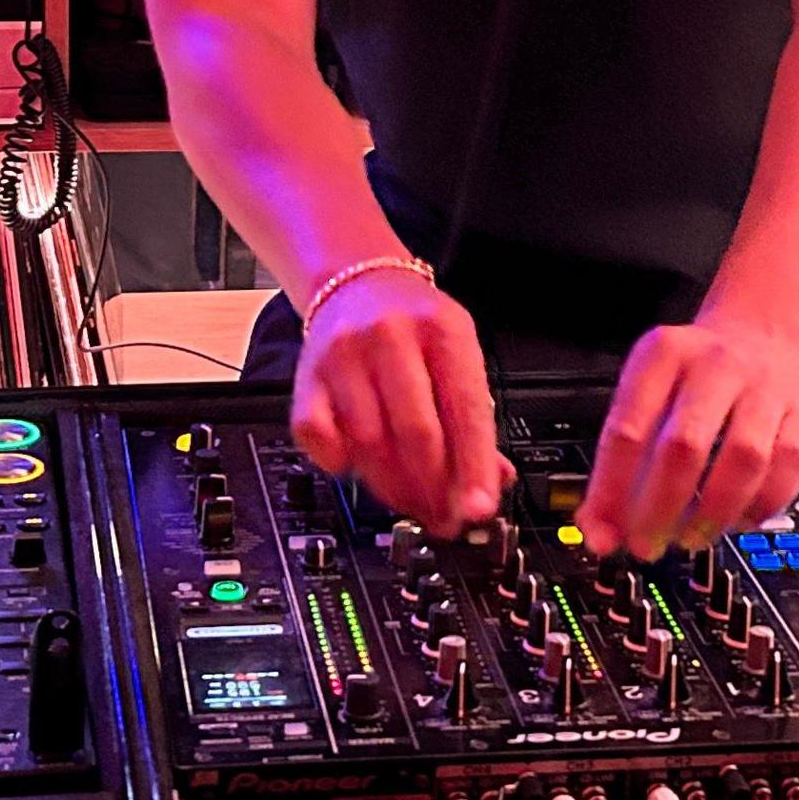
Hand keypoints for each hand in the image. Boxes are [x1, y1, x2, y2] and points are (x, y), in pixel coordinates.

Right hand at [289, 269, 506, 529]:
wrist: (355, 282)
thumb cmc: (413, 325)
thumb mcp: (457, 353)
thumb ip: (474, 418)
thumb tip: (492, 484)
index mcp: (442, 330)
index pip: (465, 411)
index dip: (474, 468)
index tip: (479, 509)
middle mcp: (390, 337)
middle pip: (417, 432)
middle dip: (434, 488)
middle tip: (444, 517)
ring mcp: (343, 356)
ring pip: (369, 442)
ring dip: (393, 486)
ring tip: (410, 500)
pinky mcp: (306, 377)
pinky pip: (318, 438)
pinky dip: (340, 464)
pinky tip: (360, 465)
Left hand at [578, 318, 798, 557]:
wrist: (764, 338)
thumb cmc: (694, 380)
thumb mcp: (645, 396)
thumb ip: (616, 464)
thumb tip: (600, 532)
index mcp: (663, 355)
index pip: (627, 429)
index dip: (612, 491)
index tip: (606, 534)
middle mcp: (716, 366)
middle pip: (685, 445)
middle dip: (660, 508)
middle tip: (647, 545)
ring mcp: (766, 390)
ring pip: (744, 458)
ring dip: (713, 512)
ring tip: (690, 538)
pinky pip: (788, 469)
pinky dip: (761, 505)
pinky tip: (737, 520)